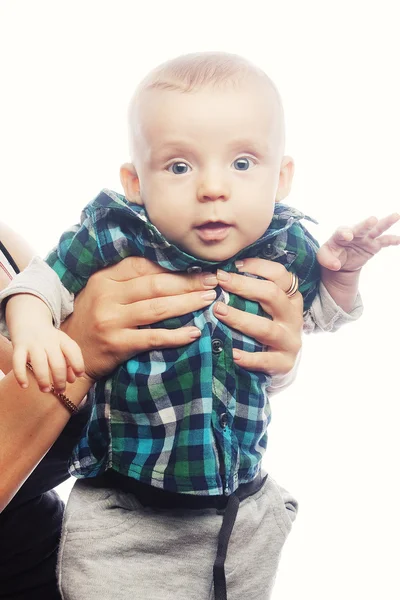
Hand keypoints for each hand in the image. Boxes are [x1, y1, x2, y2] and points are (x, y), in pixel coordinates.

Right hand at [6, 294, 84, 392]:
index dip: (78, 364)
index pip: (73, 350)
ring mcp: (33, 344)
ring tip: (45, 390)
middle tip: (60, 390)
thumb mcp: (62, 345)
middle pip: (57, 362)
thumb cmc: (50, 340)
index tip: (79, 376)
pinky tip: (25, 386)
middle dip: (60, 380)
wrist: (29, 321)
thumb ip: (70, 362)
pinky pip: (18, 362)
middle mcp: (48, 341)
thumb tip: (72, 380)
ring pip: (39, 363)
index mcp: (62, 340)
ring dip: (43, 380)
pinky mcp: (19, 347)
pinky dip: (21, 375)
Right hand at [61, 257, 217, 380]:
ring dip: (187, 303)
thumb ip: (127, 280)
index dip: (173, 266)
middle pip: (155, 285)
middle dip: (188, 282)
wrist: (71, 353)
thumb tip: (170, 268)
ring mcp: (111, 321)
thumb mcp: (102, 292)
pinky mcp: (117, 344)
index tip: (198, 266)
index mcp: (104, 278)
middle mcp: (107, 296)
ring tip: (208, 300)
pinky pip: (153, 338)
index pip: (144, 265)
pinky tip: (194, 333)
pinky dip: (176, 335)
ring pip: (157, 308)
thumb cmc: (92, 319)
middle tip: (212, 282)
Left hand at [213, 259, 302, 374]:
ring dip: (239, 318)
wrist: (281, 363)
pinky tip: (231, 353)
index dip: (258, 266)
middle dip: (244, 286)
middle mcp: (293, 316)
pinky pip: (265, 360)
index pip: (280, 275)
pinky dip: (247, 357)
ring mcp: (290, 340)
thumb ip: (251, 290)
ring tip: (218, 311)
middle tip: (220, 281)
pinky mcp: (284, 363)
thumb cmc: (267, 325)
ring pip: (265, 327)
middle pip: (272, 295)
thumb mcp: (265, 306)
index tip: (234, 265)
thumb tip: (222, 270)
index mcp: (290, 297)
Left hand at [317, 213, 399, 272]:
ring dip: (386, 222)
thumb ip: (327, 260)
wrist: (341, 261)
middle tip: (373, 219)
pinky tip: (399, 239)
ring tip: (396, 216)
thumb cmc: (331, 255)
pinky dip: (392, 240)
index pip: (341, 232)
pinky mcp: (374, 245)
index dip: (345, 233)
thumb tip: (336, 265)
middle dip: (366, 224)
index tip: (348, 236)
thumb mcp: (323, 258)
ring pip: (376, 229)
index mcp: (340, 234)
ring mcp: (365, 238)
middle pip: (360, 227)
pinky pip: (384, 242)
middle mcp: (354, 233)